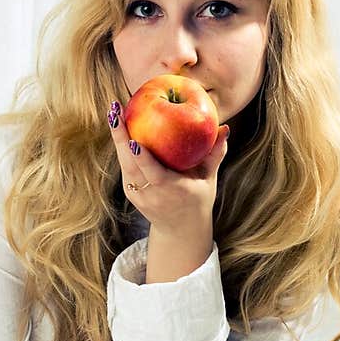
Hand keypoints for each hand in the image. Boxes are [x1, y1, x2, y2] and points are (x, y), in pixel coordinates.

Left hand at [107, 100, 229, 231]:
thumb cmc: (199, 197)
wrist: (181, 229)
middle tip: (115, 110)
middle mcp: (152, 195)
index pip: (154, 174)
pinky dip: (121, 146)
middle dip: (120, 138)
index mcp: (173, 192)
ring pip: (124, 164)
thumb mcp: (209, 179)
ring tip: (114, 112)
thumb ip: (216, 154)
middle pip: (130, 165)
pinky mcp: (131, 193)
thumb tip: (225, 129)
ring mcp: (138, 196)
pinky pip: (125, 166)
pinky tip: (119, 125)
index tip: (134, 141)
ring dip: (117, 138)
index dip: (143, 159)